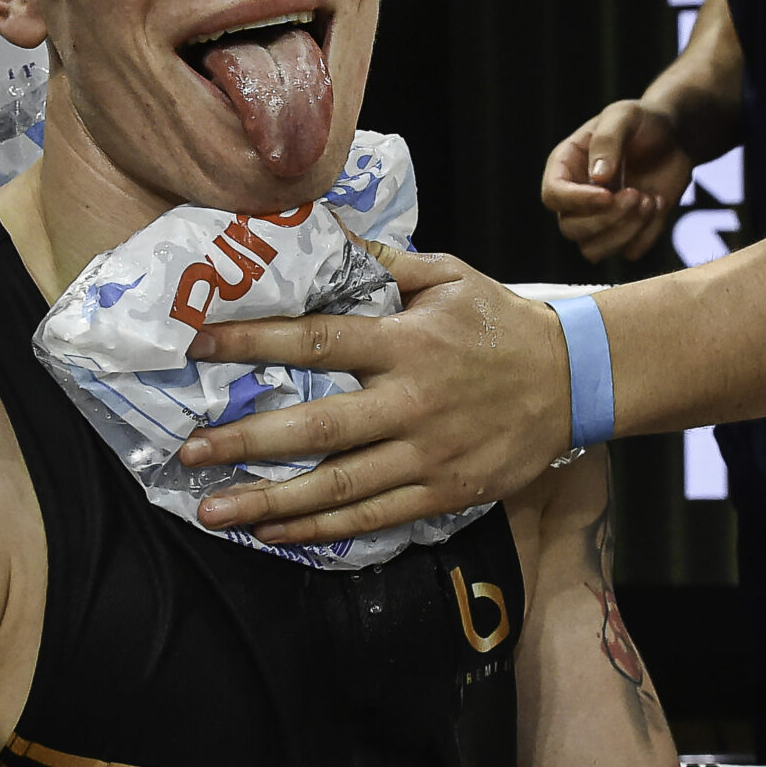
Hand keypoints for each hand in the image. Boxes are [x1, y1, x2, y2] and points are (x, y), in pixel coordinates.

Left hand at [174, 250, 573, 544]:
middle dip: (248, 441)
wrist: (576, 380)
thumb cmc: (503, 324)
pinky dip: (322, 529)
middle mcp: (412, 401)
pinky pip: (374, 517)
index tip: (199, 345)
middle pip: (318, 427)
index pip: (317, 339)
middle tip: (189, 451)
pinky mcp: (444, 491)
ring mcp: (428, 453)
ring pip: (339, 486)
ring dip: (272, 503)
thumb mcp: (450, 278)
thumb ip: (386, 264)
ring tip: (216, 512)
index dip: (253, 342)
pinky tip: (277, 533)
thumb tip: (325, 233)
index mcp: (406, 342)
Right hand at [540, 100, 695, 261]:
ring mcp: (600, 219)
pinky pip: (629, 251)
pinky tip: (659, 203)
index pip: (553, 196)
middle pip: (571, 229)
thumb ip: (608, 141)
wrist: (677, 136)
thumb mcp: (624, 116)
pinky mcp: (627, 232)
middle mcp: (577, 198)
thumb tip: (598, 178)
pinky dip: (648, 234)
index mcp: (566, 166)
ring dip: (625, 232)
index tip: (608, 194)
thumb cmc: (644, 121)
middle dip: (607, 218)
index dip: (577, 201)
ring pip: (593, 250)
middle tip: (637, 194)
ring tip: (649, 200)